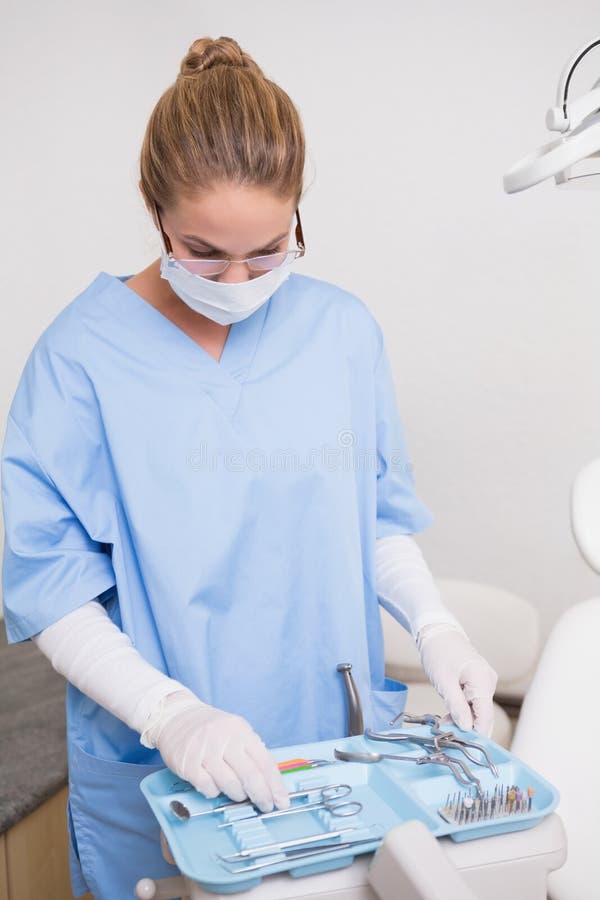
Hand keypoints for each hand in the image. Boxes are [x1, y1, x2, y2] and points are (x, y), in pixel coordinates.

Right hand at [141, 689, 289, 811]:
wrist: (176, 716)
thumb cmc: (210, 728)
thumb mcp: (234, 730)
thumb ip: (250, 752)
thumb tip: (269, 781)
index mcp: (240, 731)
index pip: (264, 761)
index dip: (275, 785)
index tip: (282, 801)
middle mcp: (224, 739)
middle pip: (250, 775)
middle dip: (261, 796)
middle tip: (266, 806)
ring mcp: (205, 751)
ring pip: (230, 784)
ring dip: (238, 795)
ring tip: (238, 793)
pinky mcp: (189, 764)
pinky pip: (208, 788)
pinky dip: (215, 792)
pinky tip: (215, 786)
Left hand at [417, 624, 497, 735]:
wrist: (436, 632)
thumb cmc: (438, 652)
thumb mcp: (444, 681)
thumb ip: (456, 705)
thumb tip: (467, 728)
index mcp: (482, 680)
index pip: (485, 715)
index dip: (477, 733)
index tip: (466, 747)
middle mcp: (488, 681)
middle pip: (483, 714)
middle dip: (469, 728)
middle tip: (451, 740)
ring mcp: (483, 682)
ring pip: (477, 709)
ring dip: (463, 720)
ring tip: (444, 727)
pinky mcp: (477, 682)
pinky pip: (472, 702)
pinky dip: (462, 710)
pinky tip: (448, 718)